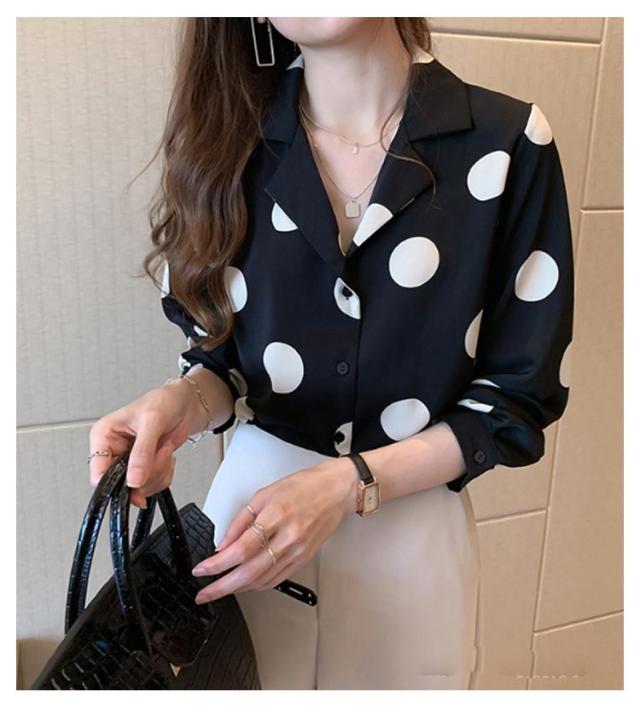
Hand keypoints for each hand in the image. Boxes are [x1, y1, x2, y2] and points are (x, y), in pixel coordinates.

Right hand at [88, 376, 205, 508]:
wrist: (183, 405)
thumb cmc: (163, 402)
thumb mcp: (152, 422)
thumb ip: (142, 452)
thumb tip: (133, 479)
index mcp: (104, 436)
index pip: (98, 473)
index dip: (117, 482)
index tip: (136, 480)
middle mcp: (114, 451)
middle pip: (121, 484)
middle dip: (147, 474)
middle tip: (160, 454)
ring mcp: (129, 462)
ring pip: (139, 487)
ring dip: (159, 473)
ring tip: (164, 448)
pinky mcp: (144, 468)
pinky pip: (153, 485)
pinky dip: (165, 475)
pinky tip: (166, 455)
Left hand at [191, 458, 359, 603]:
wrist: (336, 491)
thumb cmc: (304, 487)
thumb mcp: (264, 493)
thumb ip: (241, 520)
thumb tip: (223, 544)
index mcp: (276, 515)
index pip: (241, 548)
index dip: (218, 563)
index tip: (202, 570)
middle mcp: (288, 536)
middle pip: (250, 571)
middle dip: (223, 586)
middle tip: (205, 593)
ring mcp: (297, 551)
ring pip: (263, 580)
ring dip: (238, 589)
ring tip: (220, 590)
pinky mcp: (304, 559)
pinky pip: (276, 579)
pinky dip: (257, 585)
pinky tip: (245, 584)